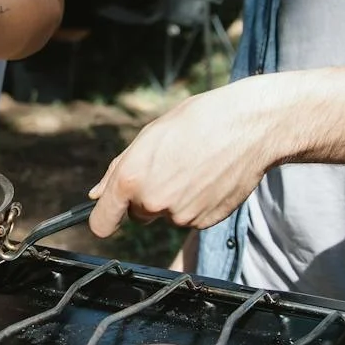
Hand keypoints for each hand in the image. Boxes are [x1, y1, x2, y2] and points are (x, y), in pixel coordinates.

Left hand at [87, 82, 281, 237]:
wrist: (247, 127)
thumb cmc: (197, 121)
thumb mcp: (149, 136)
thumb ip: (118, 170)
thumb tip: (97, 194)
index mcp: (131, 179)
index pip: (102, 222)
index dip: (105, 217)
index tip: (110, 213)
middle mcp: (152, 203)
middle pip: (138, 214)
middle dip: (146, 197)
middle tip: (170, 167)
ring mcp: (180, 216)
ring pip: (167, 215)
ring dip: (175, 198)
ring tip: (195, 167)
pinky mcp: (204, 222)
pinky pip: (191, 218)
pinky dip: (197, 203)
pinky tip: (209, 178)